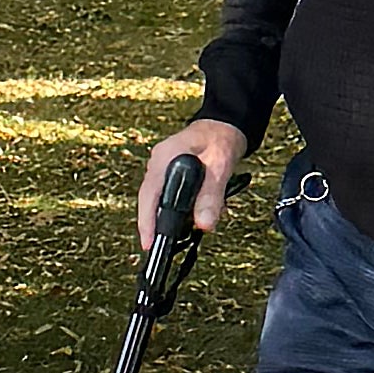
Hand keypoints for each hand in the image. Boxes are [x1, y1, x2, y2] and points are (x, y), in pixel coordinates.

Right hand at [139, 119, 245, 246]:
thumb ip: (211, 195)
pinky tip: (193, 217)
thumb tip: (203, 224)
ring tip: (179, 235)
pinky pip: (170, 195)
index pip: (149, 195)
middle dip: (157, 224)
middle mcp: (159, 163)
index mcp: (164, 157)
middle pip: (150, 200)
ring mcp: (163, 168)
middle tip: (162, 248)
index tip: (149, 243)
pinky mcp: (172, 173)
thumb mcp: (220, 166)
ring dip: (171, 217)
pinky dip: (180, 209)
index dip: (146, 222)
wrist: (226, 124)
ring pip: (160, 200)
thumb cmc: (221, 137)